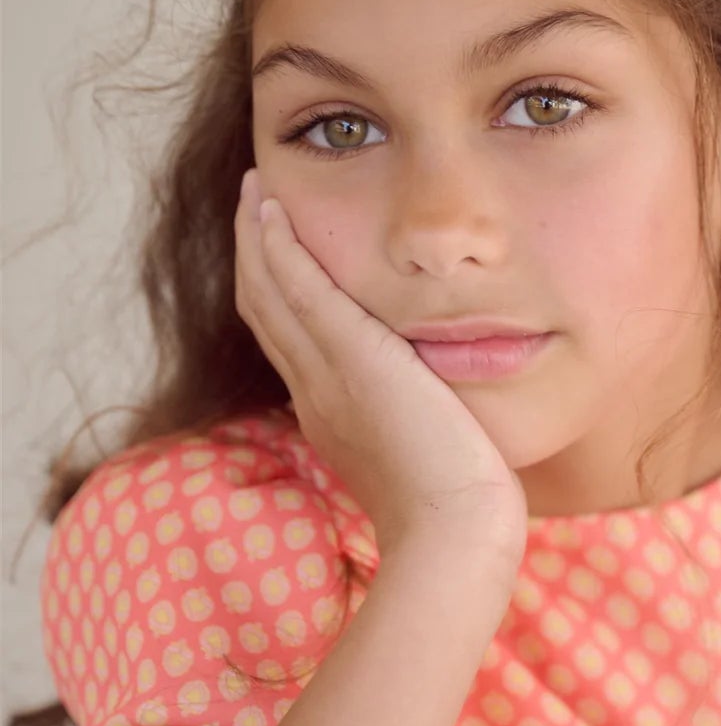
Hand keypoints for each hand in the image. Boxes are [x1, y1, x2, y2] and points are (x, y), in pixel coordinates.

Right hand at [233, 170, 527, 564]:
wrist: (455, 534)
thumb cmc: (460, 511)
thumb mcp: (428, 458)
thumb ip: (420, 426)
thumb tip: (439, 409)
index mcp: (330, 417)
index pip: (290, 341)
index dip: (277, 293)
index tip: (277, 253)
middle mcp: (315, 394)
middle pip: (265, 310)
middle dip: (256, 253)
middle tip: (254, 203)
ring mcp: (326, 377)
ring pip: (268, 293)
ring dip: (259, 237)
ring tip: (257, 191)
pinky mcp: (352, 360)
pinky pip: (299, 290)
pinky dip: (280, 248)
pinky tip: (276, 211)